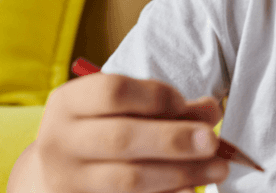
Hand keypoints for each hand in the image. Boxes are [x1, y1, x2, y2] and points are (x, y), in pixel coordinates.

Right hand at [33, 72, 227, 192]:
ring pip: (128, 179)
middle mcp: (59, 142)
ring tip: (217, 169)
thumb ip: (169, 106)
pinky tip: (192, 190)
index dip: (157, 97)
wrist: (63, 172)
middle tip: (212, 142)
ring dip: (181, 174)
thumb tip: (210, 112)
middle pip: (121, 138)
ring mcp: (67, 181)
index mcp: (68, 103)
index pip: (113, 92)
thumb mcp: (126, 108)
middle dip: (174, 140)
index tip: (185, 105)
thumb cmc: (104, 129)